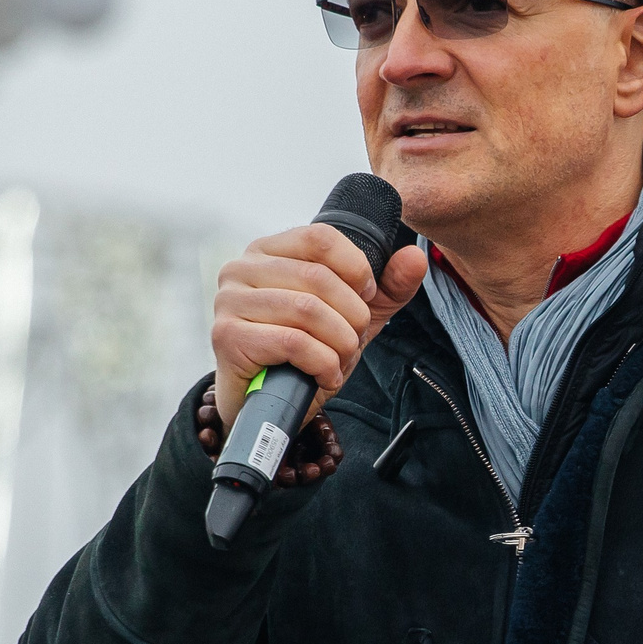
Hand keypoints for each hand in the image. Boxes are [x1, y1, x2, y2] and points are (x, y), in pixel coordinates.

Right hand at [211, 226, 429, 425]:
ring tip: (339, 361)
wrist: (270, 406)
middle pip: (319, 278)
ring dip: (339, 344)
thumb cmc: (306, 355)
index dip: (356, 270)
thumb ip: (388, 286)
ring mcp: (229, 302)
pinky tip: (324, 376)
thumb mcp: (354, 316)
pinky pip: (293, 342)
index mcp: (269, 251)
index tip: (365, 300)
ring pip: (308, 310)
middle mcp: (241, 268)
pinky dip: (322, 364)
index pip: (321, 237)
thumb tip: (415, 257)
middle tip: (352, 341)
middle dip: (352, 317)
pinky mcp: (227, 337)